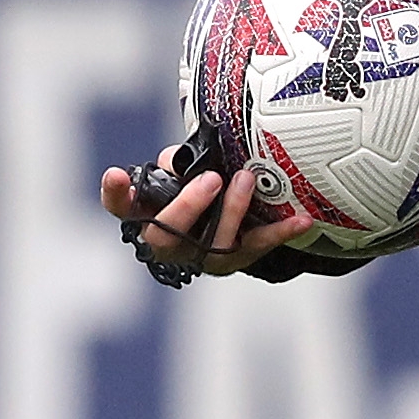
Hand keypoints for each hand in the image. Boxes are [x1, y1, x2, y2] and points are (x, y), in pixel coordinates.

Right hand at [100, 162, 316, 277]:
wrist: (223, 225)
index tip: (116, 174)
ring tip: (246, 180)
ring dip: (232, 211)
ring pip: (213, 244)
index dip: (116, 195)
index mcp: (148, 216)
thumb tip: (184, 160)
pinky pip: (259, 245)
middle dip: (188, 207)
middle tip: (210, 180)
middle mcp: (170, 242)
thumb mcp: (181, 173)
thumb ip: (178, 164)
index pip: (122, 208)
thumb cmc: (196, 191)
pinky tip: (302, 220)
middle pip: (167, 236)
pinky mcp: (235, 258)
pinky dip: (281, 232)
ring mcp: (202, 255)